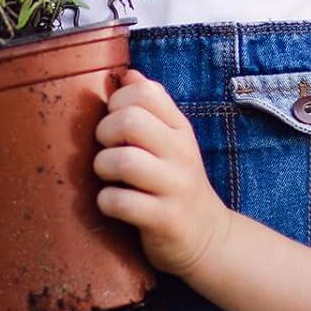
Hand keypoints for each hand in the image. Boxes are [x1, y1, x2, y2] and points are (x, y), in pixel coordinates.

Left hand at [93, 67, 231, 278]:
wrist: (207, 237)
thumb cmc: (176, 182)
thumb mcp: (171, 140)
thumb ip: (151, 107)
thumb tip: (128, 73)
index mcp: (180, 129)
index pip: (146, 91)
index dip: (118, 101)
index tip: (114, 121)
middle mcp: (181, 153)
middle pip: (130, 120)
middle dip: (104, 132)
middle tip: (107, 149)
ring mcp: (175, 187)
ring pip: (123, 161)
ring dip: (102, 167)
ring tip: (108, 177)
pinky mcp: (164, 219)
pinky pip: (121, 202)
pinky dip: (106, 201)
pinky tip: (112, 203)